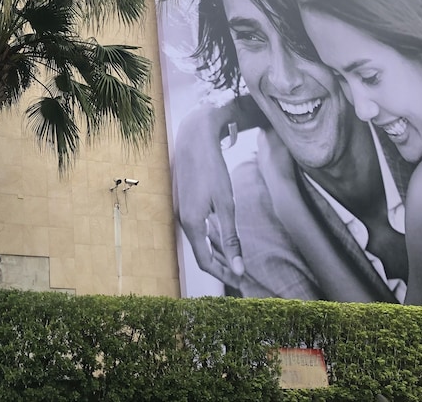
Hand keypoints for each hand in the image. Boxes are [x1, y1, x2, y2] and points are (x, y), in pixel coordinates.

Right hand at [173, 105, 244, 285]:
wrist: (194, 140)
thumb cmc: (212, 170)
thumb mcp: (226, 205)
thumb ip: (231, 238)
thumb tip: (238, 268)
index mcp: (191, 224)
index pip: (205, 262)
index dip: (223, 275)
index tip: (241, 282)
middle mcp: (181, 220)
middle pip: (200, 253)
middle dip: (221, 266)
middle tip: (241, 274)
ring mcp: (179, 211)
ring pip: (198, 240)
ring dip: (215, 252)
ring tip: (234, 259)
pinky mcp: (182, 202)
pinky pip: (195, 228)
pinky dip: (209, 237)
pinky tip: (221, 236)